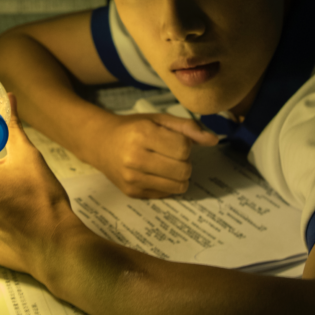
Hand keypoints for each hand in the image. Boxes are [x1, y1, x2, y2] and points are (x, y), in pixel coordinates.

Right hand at [91, 113, 219, 198]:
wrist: (99, 143)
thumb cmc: (133, 128)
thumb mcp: (159, 120)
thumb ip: (187, 128)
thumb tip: (214, 140)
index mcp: (142, 134)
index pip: (184, 148)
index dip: (185, 144)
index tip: (174, 140)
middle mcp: (135, 158)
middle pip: (184, 170)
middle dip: (184, 162)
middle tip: (172, 155)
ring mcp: (132, 178)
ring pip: (178, 186)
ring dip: (179, 176)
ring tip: (167, 165)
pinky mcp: (132, 193)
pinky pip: (166, 194)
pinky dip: (167, 185)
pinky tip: (155, 173)